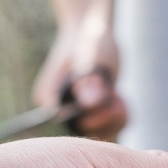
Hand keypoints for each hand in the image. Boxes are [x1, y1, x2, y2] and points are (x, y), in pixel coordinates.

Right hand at [31, 4, 126, 140]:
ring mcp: (74, 115)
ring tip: (118, 94)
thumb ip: (91, 79)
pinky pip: (109, 129)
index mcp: (47, 97)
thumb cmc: (90, 40)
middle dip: (108, 118)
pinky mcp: (89, 117)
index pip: (67, 124)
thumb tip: (90, 104)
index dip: (93, 121)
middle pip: (85, 132)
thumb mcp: (93, 56)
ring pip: (100, 133)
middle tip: (117, 96)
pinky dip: (120, 117)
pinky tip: (120, 98)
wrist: (92, 33)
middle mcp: (57, 111)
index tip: (112, 102)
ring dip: (116, 118)